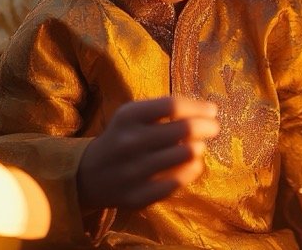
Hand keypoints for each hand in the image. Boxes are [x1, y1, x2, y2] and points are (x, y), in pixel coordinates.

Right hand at [76, 97, 218, 209]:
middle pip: (185, 129)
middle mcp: (129, 142)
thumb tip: (209, 111)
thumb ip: (166, 109)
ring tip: (197, 147)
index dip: (199, 107)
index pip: (173, 105)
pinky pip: (179, 181)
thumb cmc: (123, 137)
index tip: (212, 110)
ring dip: (199, 148)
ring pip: (187, 154)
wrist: (88, 175)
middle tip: (213, 128)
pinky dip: (192, 169)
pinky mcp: (138, 196)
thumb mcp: (134, 115)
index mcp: (128, 117)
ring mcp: (133, 171)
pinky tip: (192, 164)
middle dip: (208, 126)